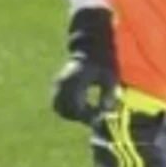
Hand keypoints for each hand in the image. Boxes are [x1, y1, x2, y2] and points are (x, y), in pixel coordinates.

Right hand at [51, 8, 117, 123]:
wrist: (89, 49)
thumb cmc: (102, 63)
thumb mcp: (110, 77)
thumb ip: (109, 94)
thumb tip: (107, 111)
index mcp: (75, 80)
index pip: (76, 107)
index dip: (87, 116)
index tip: (100, 117)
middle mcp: (62, 83)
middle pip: (66, 110)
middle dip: (80, 117)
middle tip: (95, 116)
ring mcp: (57, 84)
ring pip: (60, 109)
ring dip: (73, 114)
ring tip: (90, 110)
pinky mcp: (56, 85)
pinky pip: (58, 103)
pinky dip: (68, 109)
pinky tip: (83, 106)